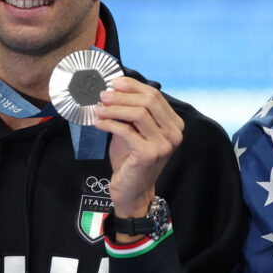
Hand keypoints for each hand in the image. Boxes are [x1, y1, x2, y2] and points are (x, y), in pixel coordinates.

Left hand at [94, 78, 183, 226]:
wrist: (133, 189)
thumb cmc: (132, 159)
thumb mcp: (135, 131)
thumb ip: (132, 112)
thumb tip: (114, 89)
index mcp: (174, 124)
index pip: (155, 95)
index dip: (133, 86)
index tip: (114, 82)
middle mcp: (174, 133)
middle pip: (148, 101)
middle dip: (122, 95)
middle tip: (102, 95)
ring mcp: (164, 144)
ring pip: (139, 113)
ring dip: (114, 108)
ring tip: (98, 108)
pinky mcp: (149, 154)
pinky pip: (126, 130)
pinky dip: (109, 123)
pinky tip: (98, 122)